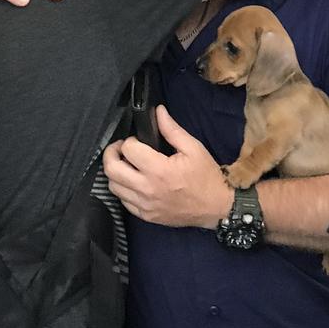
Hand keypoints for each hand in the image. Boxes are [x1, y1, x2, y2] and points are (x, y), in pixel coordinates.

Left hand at [102, 105, 232, 227]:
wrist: (216, 207)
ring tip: (127, 165)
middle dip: (112, 153)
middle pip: (112, 169)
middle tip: (121, 149)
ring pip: (113, 186)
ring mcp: (145, 205)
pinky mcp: (146, 216)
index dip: (130, 141)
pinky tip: (134, 182)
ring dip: (116, 172)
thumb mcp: (193, 148)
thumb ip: (172, 130)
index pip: (128, 150)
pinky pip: (123, 201)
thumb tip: (158, 112)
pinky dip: (123, 189)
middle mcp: (147, 189)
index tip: (138, 141)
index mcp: (159, 170)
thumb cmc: (206, 177)